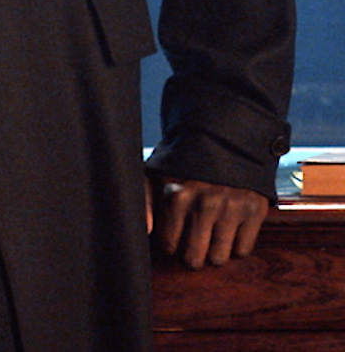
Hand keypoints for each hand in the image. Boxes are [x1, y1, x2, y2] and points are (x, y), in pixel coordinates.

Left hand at [146, 173, 268, 268]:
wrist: (223, 139)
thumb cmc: (185, 162)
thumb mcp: (157, 173)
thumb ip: (145, 201)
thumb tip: (146, 230)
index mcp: (176, 194)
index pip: (169, 245)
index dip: (171, 243)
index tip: (175, 235)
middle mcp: (204, 203)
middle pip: (194, 259)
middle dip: (191, 255)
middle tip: (193, 243)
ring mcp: (231, 207)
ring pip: (218, 259)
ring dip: (214, 252)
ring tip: (211, 235)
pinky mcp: (254, 210)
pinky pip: (242, 251)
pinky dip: (236, 245)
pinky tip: (229, 229)